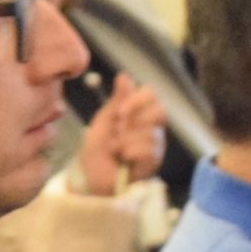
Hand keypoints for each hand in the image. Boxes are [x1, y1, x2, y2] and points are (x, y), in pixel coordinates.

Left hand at [74, 75, 170, 193]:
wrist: (90, 175)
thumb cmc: (97, 148)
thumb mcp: (103, 120)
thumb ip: (116, 99)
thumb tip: (124, 76)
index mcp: (140, 113)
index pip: (151, 94)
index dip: (137, 99)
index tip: (119, 111)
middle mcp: (152, 127)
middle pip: (160, 111)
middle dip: (134, 121)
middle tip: (117, 130)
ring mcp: (155, 145)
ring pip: (150, 133)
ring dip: (125, 141)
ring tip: (114, 149)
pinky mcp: (154, 162)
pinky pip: (149, 150)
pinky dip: (130, 152)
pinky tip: (122, 157)